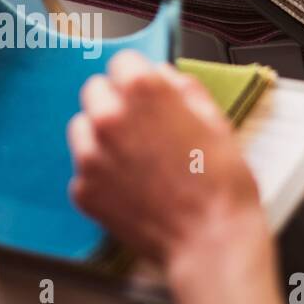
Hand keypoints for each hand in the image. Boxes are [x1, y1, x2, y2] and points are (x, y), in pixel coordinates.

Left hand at [67, 51, 269, 281]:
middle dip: (115, 103)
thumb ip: (182, 88)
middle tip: (141, 127)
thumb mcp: (215, 120)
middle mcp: (108, 118)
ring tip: (135, 159)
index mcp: (143, 92)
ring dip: (101, 137)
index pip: (122, 62)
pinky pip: (83, 169)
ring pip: (82, 128)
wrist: (210, 242)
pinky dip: (101, 175)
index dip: (139, 78)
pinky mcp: (82, 190)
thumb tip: (164, 77)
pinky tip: (130, 187)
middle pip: (95, 91)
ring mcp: (90, 156)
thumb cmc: (221, 185)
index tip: (146, 93)